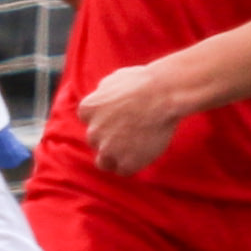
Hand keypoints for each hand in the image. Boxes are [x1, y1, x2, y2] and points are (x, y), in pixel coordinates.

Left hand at [78, 59, 189, 175]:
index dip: (105, 121)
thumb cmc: (143, 82)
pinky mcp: (126, 163)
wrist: (164, 95)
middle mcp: (92, 132)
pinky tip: (143, 155)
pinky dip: (132, 165)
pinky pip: (123, 171)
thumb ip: (103, 92)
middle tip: (131, 132)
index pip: (90, 121)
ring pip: (105, 161)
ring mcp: (108, 149)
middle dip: (110, 138)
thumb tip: (102, 95)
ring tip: (135, 148)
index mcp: (87, 110)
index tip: (120, 118)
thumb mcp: (114, 79)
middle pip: (96, 141)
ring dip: (116, 156)